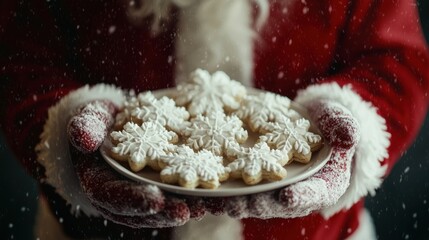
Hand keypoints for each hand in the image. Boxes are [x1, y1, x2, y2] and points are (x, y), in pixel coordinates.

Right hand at [67, 100, 198, 227]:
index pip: (115, 196)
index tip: (155, 199)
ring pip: (163, 207)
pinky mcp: (161, 186)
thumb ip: (84, 126)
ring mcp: (143, 192)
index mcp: (101, 182)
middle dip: (166, 211)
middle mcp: (123, 194)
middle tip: (188, 210)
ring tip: (206, 206)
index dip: (135, 200)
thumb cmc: (101, 122)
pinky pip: (176, 194)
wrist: (114, 126)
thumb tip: (82, 138)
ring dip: (184, 207)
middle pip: (144, 210)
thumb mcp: (89, 119)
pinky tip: (212, 193)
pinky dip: (192, 195)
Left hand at [224, 100, 360, 218]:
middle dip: (257, 204)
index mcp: (321, 185)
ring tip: (215, 201)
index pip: (313, 194)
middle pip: (274, 204)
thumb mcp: (340, 123)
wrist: (307, 128)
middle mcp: (293, 194)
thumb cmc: (326, 128)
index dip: (301, 197)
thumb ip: (344, 128)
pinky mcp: (251, 183)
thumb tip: (349, 134)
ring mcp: (270, 191)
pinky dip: (218, 194)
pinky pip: (234, 192)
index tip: (288, 196)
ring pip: (250, 203)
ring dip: (232, 204)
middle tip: (242, 202)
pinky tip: (200, 192)